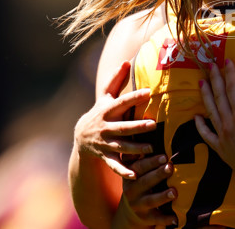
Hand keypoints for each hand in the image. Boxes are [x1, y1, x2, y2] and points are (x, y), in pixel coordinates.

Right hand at [74, 61, 156, 177]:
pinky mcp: (105, 156)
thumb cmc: (101, 112)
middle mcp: (105, 127)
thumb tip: (126, 61)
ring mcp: (105, 143)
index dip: (134, 97)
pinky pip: (114, 165)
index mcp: (107, 110)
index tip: (148, 91)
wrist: (81, 137)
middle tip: (153, 124)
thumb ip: (116, 80)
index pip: (122, 102)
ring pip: (121, 146)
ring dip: (135, 148)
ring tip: (150, 149)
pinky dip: (123, 170)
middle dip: (137, 126)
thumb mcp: (106, 97)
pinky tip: (135, 175)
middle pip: (123, 126)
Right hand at [114, 154, 177, 228]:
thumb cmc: (140, 183)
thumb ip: (142, 155)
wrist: (130, 213)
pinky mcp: (145, 218)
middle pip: (144, 182)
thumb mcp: (137, 171)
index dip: (150, 161)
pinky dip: (166, 219)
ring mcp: (138, 205)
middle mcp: (132, 190)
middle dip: (157, 174)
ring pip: (150, 200)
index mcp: (131, 176)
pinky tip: (176, 218)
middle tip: (170, 167)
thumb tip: (150, 126)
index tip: (163, 156)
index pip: (139, 167)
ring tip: (174, 192)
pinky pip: (156, 219)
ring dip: (162, 196)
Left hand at [195, 59, 234, 197]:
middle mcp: (229, 124)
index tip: (227, 61)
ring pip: (211, 111)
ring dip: (206, 96)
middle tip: (211, 66)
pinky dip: (200, 125)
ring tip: (201, 83)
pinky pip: (207, 134)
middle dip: (215, 79)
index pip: (234, 90)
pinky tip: (196, 117)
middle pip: (220, 97)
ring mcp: (223, 137)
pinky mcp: (221, 149)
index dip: (230, 74)